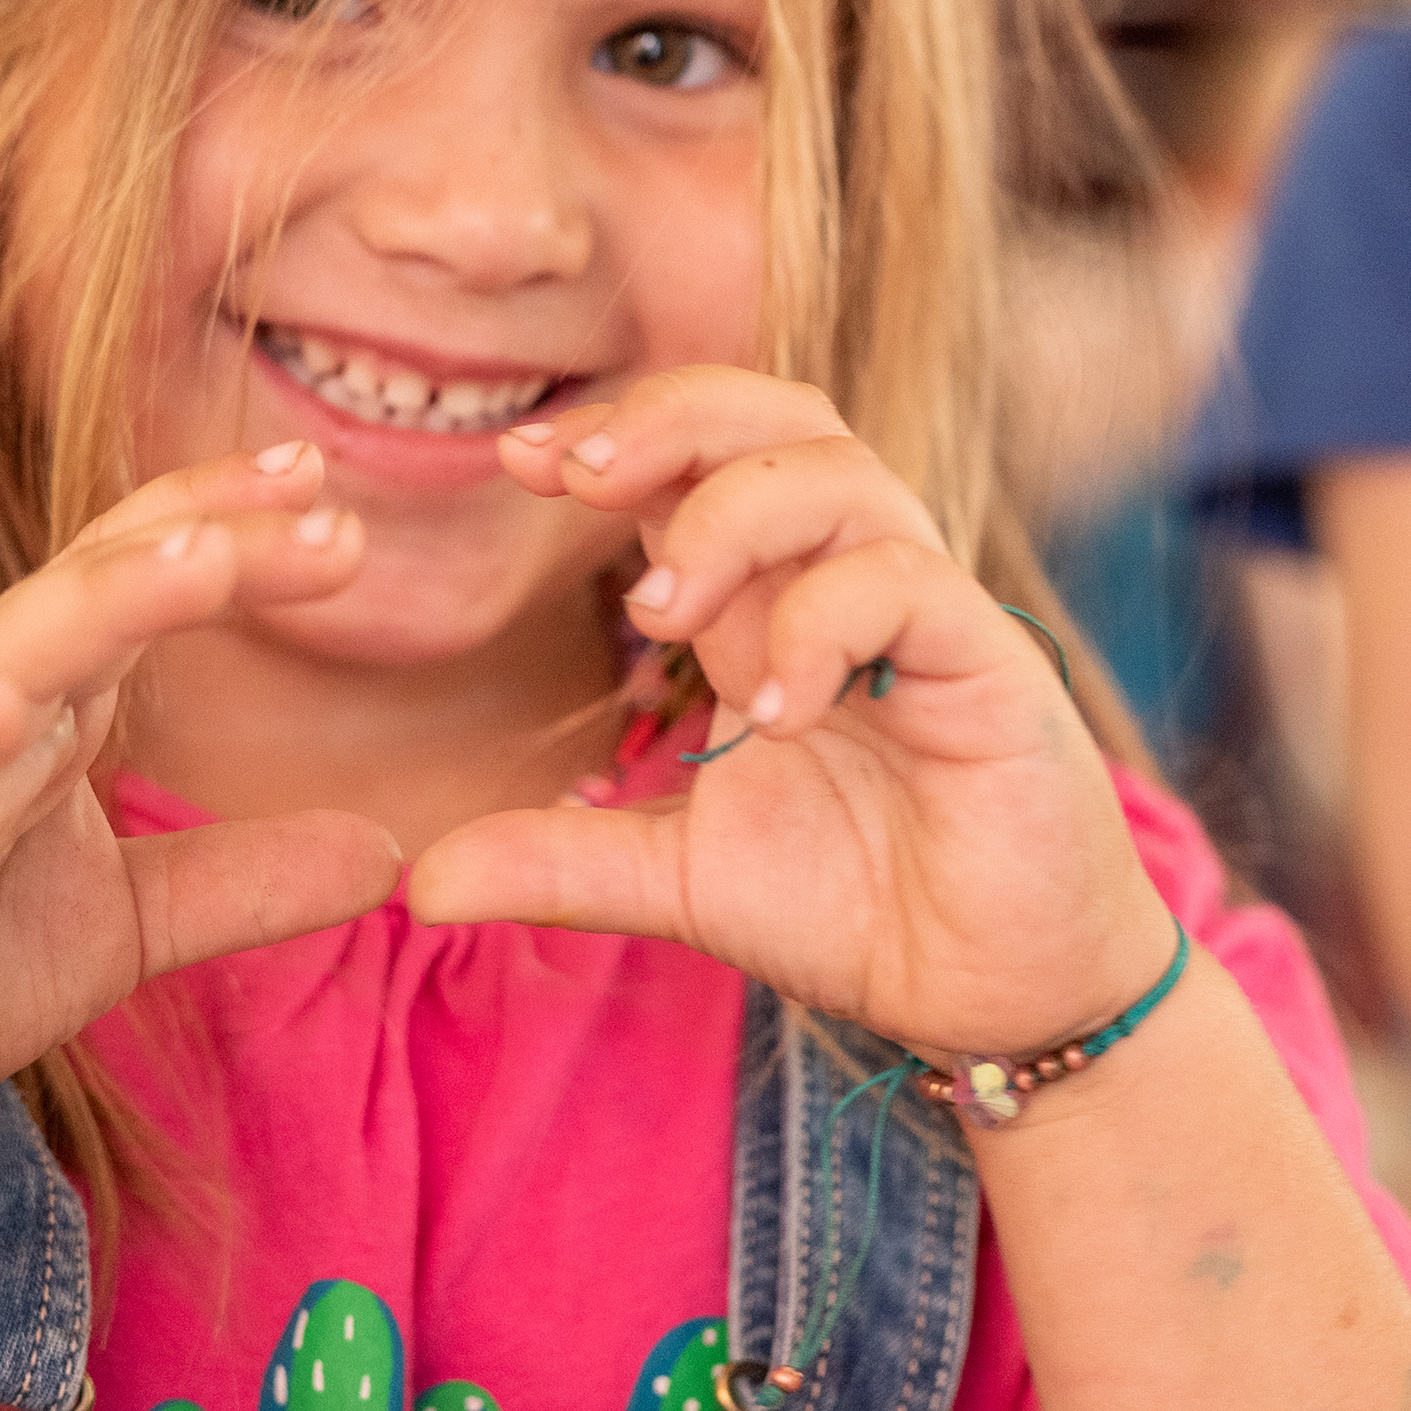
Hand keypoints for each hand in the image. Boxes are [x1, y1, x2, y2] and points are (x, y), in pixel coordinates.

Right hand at [0, 446, 402, 1197]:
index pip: (138, 576)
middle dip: (206, 536)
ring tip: (206, 556)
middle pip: (96, 589)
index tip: (330, 486)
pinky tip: (4, 698)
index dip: (226, 519)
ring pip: (8, 657)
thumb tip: (393, 850)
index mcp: (46, 707)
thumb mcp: (133, 923)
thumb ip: (250, 878)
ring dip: (104, 601)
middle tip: (323, 503)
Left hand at [407, 369, 1177, 1057]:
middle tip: (576, 478)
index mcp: (771, 602)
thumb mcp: (679, 880)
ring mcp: (928, 614)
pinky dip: (826, 622)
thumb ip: (562, 860)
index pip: (698, 458)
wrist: (992, 994)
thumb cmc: (859, 906)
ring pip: (842, 476)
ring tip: (662, 616)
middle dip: (669, 419)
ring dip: (733, 519)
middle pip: (777, 416)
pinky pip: (909, 586)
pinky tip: (776, 709)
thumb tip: (418, 883)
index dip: (612, 435)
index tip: (516, 462)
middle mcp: (848, 582)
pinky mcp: (991, 668)